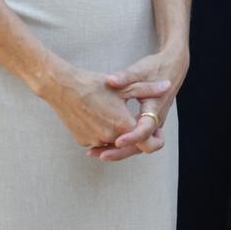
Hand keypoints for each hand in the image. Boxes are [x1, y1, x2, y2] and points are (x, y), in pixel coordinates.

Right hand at [38, 53, 167, 150]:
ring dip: (115, 133)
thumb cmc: (94, 84)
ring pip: (112, 142)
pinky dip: (100, 132)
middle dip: (132, 132)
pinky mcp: (82, 141)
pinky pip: (97, 140)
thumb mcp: (123, 86)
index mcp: (123, 125)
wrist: (62, 87)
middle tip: (132, 116)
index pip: (147, 145)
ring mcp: (94, 141)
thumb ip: (147, 89)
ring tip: (111, 111)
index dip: (153, 139)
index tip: (155, 132)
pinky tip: (97, 115)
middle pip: (128, 142)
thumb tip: (168, 85)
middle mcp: (109, 138)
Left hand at [87, 46, 188, 162]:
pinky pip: (133, 140)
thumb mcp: (140, 70)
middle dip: (120, 152)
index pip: (145, 130)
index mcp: (155, 109)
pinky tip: (99, 142)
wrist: (171, 67)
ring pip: (136, 146)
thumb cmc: (156, 68)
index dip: (131, 137)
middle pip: (140, 146)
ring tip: (93, 152)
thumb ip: (126, 77)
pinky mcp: (144, 124)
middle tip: (100, 154)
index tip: (116, 141)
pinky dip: (118, 144)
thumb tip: (110, 81)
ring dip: (117, 151)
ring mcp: (150, 125)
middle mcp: (154, 122)